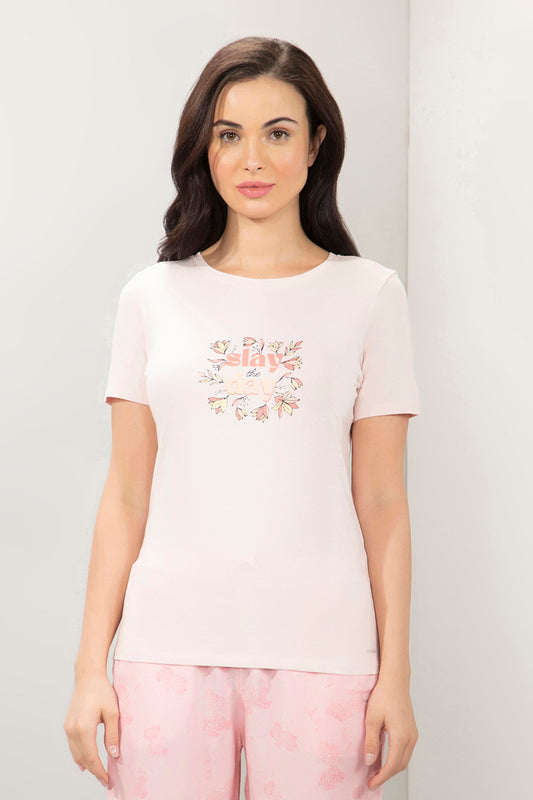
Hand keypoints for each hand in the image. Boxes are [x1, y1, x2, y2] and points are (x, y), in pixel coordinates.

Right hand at [63, 670, 119, 788]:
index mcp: (84, 728)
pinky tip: (85, 762)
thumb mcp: (113, 712)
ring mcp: (68, 728)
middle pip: (82, 758)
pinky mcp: (67, 725)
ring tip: (98, 773)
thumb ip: (113, 735)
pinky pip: (73, 746)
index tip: (107, 780)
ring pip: (76, 753)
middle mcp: (73, 730)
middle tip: (105, 780)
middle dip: (94, 771)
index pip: (91, 757)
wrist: (87, 676)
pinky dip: (79, 755)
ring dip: (86, 764)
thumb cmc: (102, 691)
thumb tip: (114, 755)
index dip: (99, 771)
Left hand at [363, 672, 418, 790]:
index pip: (392, 765)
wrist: (395, 680)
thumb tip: (369, 761)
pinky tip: (387, 758)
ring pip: (405, 759)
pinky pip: (406, 750)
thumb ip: (371, 742)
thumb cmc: (384, 695)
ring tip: (378, 771)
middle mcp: (411, 737)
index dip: (381, 777)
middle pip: (400, 765)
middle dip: (387, 775)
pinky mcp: (412, 730)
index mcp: (401, 736)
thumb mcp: (372, 719)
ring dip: (393, 768)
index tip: (371, 784)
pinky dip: (397, 758)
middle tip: (373, 780)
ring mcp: (413, 733)